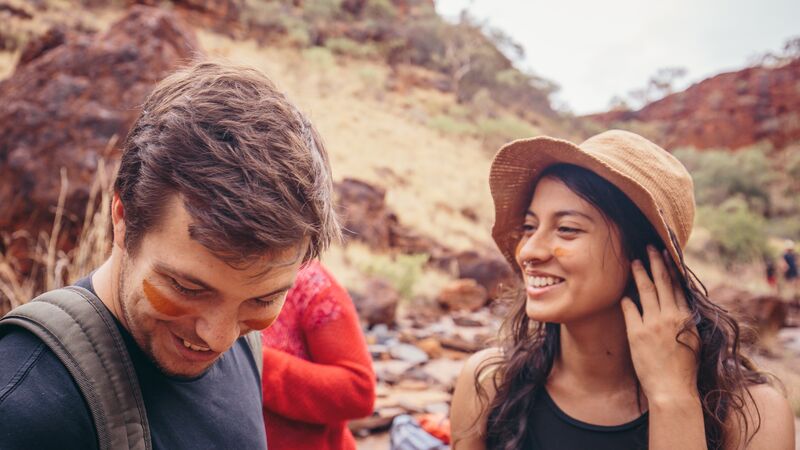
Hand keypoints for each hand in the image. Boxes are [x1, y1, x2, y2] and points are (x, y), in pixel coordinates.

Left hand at [620, 246, 699, 402]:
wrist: (672, 389)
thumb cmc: (684, 368)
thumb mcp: (693, 341)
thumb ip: (686, 321)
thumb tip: (681, 306)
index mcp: (685, 317)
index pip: (677, 286)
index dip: (671, 269)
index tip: (667, 255)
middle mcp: (669, 316)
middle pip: (662, 282)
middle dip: (655, 262)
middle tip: (650, 247)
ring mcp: (652, 323)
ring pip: (645, 290)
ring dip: (639, 273)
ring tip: (633, 260)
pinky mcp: (637, 333)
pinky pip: (629, 308)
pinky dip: (626, 298)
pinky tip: (623, 291)